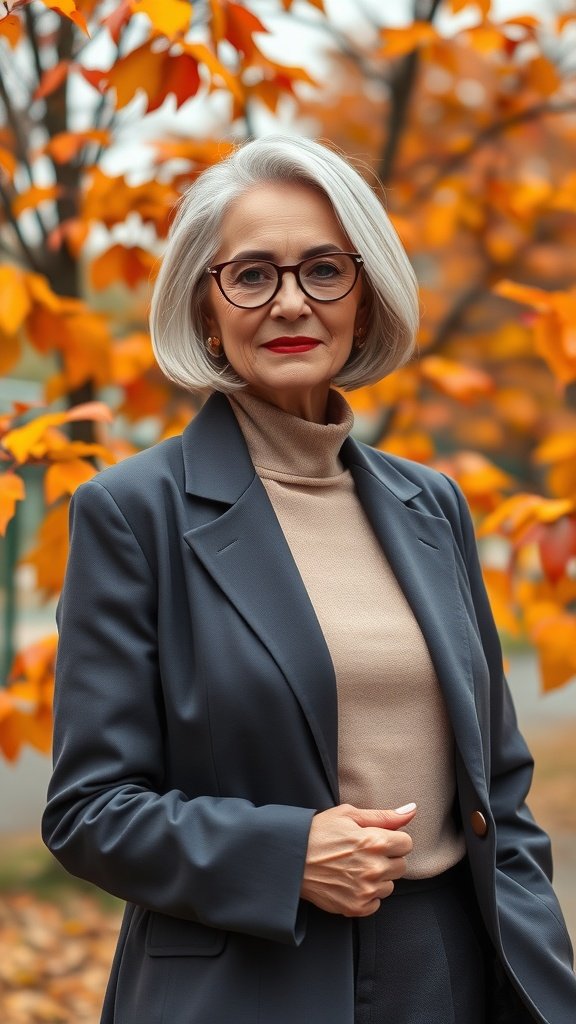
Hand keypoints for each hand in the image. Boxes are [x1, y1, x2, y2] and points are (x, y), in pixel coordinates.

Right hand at [300, 802, 416, 917]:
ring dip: (378, 877)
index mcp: (375, 842)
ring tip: (355, 867)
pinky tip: (350, 882)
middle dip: (388, 858)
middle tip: (364, 853)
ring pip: (389, 885)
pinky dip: (367, 895)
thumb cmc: (318, 832)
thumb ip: (384, 815)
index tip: (378, 839)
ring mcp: (365, 890)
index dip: (393, 839)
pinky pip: (376, 904)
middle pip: (401, 866)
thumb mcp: (349, 815)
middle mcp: (374, 868)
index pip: (407, 844)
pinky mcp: (356, 907)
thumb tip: (412, 810)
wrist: (291, 858)